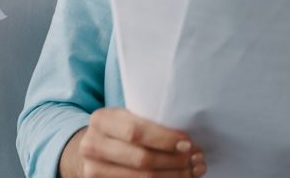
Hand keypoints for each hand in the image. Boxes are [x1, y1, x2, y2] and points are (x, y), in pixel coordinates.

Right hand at [60, 108, 206, 177]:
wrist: (92, 149)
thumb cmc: (119, 130)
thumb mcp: (125, 117)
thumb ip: (146, 121)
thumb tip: (187, 139)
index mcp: (101, 120)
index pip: (136, 132)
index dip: (165, 140)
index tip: (188, 143)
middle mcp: (92, 146)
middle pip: (141, 160)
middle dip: (175, 161)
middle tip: (197, 158)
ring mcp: (94, 171)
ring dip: (174, 176)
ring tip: (193, 171)